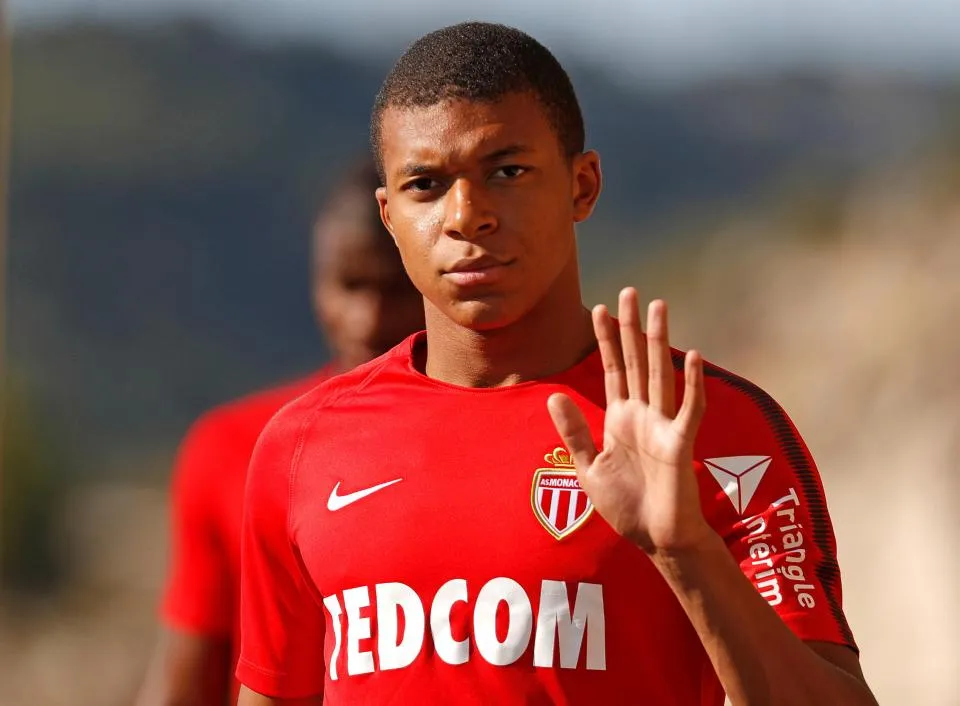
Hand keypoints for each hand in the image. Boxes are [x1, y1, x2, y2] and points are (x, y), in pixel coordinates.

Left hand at [547, 288, 711, 554]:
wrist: (655, 540)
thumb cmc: (626, 506)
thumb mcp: (588, 468)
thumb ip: (573, 432)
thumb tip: (553, 394)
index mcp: (620, 419)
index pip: (612, 369)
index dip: (606, 340)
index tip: (598, 308)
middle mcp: (642, 415)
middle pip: (636, 361)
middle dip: (631, 327)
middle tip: (629, 291)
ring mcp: (663, 427)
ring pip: (660, 374)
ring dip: (660, 341)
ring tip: (659, 307)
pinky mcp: (680, 445)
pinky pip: (689, 409)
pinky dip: (693, 383)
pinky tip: (693, 356)